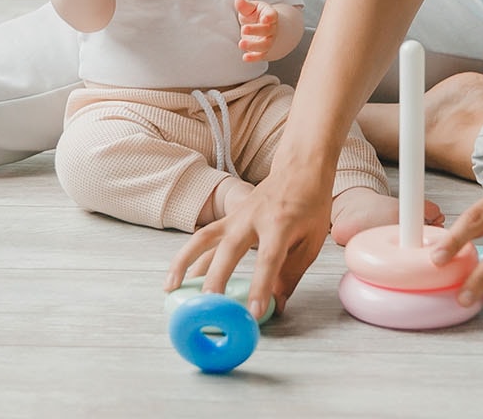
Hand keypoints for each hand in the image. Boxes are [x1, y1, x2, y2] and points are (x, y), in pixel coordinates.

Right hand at [167, 167, 333, 321]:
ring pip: (204, 238)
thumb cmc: (308, 206)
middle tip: (208, 306)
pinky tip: (176, 277)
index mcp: (281, 225)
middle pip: (229, 249)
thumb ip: (290, 275)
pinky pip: (202, 238)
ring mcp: (236, 216)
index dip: (260, 287)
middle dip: (217, 278)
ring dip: (184, 263)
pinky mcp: (226, 218)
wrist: (299, 169)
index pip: (269, 259)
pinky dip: (187, 257)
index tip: (254, 313)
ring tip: (171, 288)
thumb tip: (275, 306)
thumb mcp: (310, 243)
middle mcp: (253, 218)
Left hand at [234, 0, 278, 62]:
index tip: (265, 18)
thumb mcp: (252, 8)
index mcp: (270, 15)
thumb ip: (245, 6)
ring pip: (265, 45)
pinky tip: (245, 58)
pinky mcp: (263, 51)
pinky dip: (254, 58)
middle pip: (267, 30)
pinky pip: (260, 56)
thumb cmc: (257, 16)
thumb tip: (238, 0)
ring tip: (241, 44)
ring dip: (253, 46)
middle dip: (256, 30)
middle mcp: (272, 29)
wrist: (265, 28)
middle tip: (244, 29)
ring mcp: (269, 41)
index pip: (273, 15)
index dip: (270, 17)